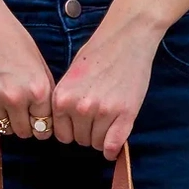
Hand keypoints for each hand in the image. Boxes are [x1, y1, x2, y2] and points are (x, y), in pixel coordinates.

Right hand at [0, 0, 55, 141]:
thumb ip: (46, 94)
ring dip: (6, 123)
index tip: (38, 119)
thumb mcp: (40, 65)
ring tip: (4, 105)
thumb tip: (48, 122)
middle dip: (25, 125)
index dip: (42, 124)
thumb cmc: (13, 41)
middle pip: (25, 132)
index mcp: (38, 89)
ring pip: (5, 130)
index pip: (45, 127)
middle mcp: (15, 97)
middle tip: (20, 111)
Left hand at [51, 12, 163, 160]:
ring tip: (108, 121)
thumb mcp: (71, 77)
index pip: (62, 135)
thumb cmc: (99, 53)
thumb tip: (67, 128)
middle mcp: (79, 107)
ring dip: (102, 138)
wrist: (126, 38)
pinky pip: (113, 145)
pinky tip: (114, 147)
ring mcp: (102, 112)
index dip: (72, 131)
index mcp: (62, 98)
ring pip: (97, 144)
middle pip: (80, 140)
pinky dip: (113, 150)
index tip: (81, 125)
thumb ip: (66, 101)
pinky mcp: (124, 114)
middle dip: (88, 133)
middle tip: (98, 118)